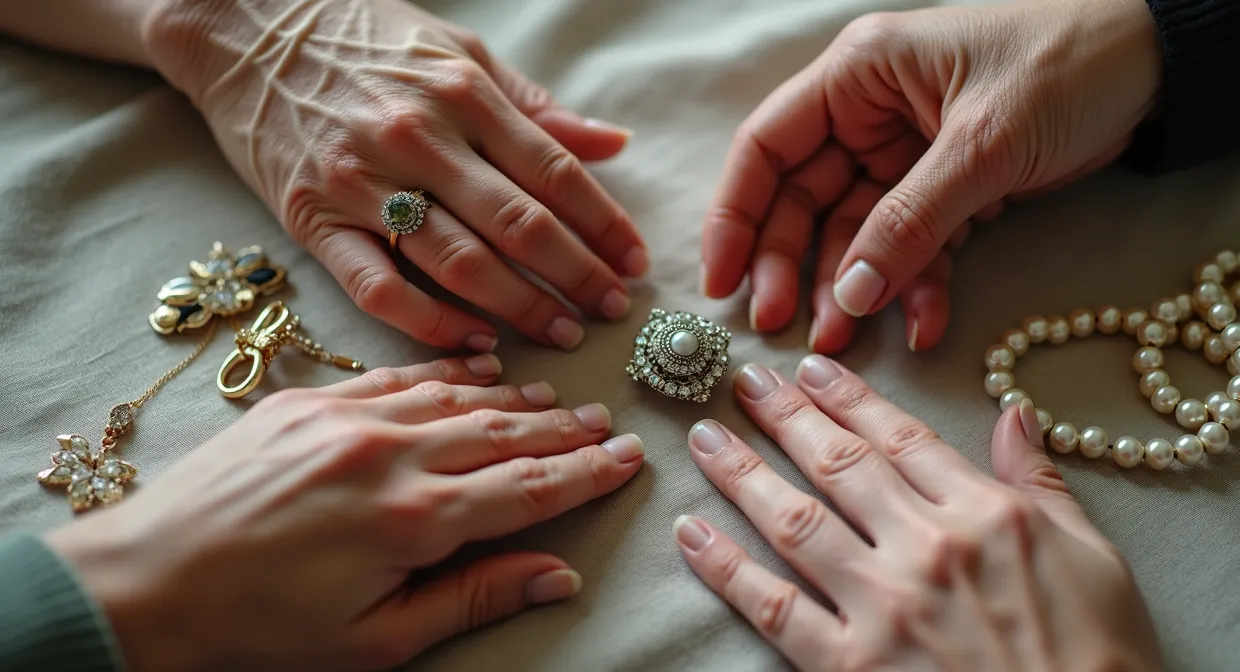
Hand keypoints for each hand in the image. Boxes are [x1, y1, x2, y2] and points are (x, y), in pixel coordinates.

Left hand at [44, 355, 644, 670]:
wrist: (142, 584)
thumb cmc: (257, 630)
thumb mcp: (375, 641)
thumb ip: (472, 599)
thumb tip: (558, 576)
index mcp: (412, 520)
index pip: (528, 487)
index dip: (585, 473)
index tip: (627, 457)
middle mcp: (388, 454)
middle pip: (504, 431)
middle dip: (563, 429)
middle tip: (606, 423)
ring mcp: (345, 418)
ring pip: (457, 395)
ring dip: (514, 397)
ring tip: (556, 398)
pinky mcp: (306, 401)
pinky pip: (397, 375)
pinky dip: (446, 372)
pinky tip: (476, 369)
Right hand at [142, 0, 647, 351]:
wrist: (248, 27)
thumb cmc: (367, 39)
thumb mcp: (461, 52)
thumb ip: (536, 109)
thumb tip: (613, 145)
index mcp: (464, 93)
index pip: (555, 173)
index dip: (604, 226)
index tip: (635, 264)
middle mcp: (419, 137)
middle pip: (518, 226)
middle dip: (576, 277)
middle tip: (611, 312)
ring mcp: (364, 181)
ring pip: (460, 263)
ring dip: (521, 308)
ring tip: (562, 334)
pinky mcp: (314, 218)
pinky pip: (379, 287)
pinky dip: (431, 322)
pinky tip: (475, 341)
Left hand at [675, 356, 1161, 670]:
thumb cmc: (1100, 660)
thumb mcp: (1094, 559)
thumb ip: (1041, 483)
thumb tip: (1013, 414)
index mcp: (986, 514)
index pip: (902, 439)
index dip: (851, 398)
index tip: (812, 368)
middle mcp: (925, 547)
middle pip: (840, 465)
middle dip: (787, 417)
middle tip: (745, 381)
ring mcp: (882, 606)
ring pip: (794, 519)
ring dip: (742, 473)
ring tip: (705, 438)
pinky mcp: (848, 665)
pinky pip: (771, 606)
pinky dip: (725, 566)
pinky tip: (691, 533)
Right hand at [701, 0, 1160, 352]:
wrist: (1161, 66)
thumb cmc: (1067, 65)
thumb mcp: (981, 144)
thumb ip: (908, 221)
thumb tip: (848, 296)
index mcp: (858, 76)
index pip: (767, 147)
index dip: (735, 216)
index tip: (721, 283)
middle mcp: (869, 114)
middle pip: (803, 199)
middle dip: (794, 265)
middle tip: (787, 327)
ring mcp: (906, 155)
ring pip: (855, 232)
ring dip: (853, 287)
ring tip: (846, 341)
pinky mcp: (948, 188)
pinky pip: (913, 244)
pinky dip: (915, 283)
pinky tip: (921, 322)